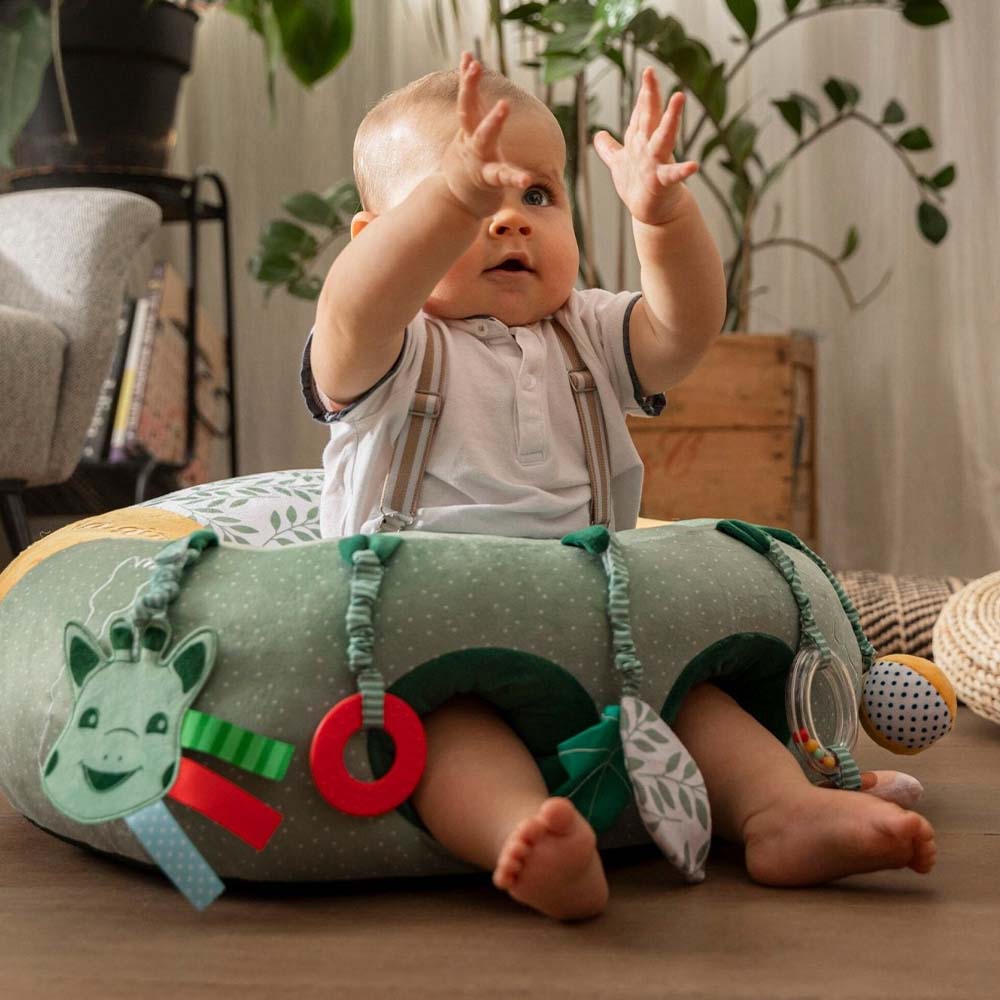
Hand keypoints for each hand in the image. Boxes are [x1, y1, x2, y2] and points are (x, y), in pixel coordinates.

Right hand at [437, 52, 532, 218]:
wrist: (455, 205)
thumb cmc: (467, 168)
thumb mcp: (467, 138)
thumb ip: (473, 116)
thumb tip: (473, 91)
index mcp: (468, 132)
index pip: (466, 99)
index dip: (466, 78)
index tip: (467, 55)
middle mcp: (471, 142)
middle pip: (467, 110)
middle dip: (469, 87)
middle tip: (474, 66)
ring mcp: (479, 160)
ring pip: (483, 138)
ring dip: (493, 121)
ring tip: (503, 104)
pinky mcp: (489, 181)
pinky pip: (502, 177)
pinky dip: (514, 178)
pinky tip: (526, 179)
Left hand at [593, 67, 698, 226]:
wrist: (653, 211)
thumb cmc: (638, 186)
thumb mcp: (620, 164)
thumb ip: (610, 149)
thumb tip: (599, 135)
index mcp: (640, 140)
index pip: (641, 113)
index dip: (644, 94)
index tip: (648, 72)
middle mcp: (650, 147)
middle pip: (650, 117)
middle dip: (650, 96)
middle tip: (650, 73)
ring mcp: (657, 163)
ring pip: (663, 137)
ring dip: (670, 119)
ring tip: (678, 98)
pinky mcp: (662, 182)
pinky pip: (673, 175)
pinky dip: (683, 171)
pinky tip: (694, 166)